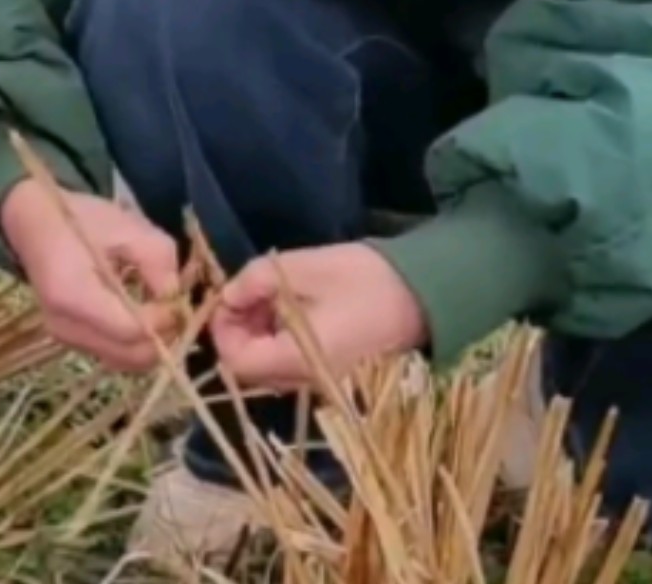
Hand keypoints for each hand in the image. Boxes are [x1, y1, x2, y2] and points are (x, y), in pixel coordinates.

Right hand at [0, 181, 182, 371]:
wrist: (33, 224)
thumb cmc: (80, 220)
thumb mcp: (128, 227)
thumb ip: (159, 261)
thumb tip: (176, 299)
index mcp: (74, 295)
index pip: (132, 331)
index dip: (164, 320)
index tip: (177, 298)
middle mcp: (65, 327)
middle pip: (131, 356)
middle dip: (162, 336)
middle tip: (175, 308)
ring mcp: (65, 338)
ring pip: (125, 361)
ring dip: (151, 343)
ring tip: (159, 310)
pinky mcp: (69, 341)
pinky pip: (113, 354)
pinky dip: (134, 342)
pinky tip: (139, 314)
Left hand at [210, 242, 427, 391]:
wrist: (429, 294)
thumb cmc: (366, 279)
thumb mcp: (302, 268)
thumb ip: (257, 280)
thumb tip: (228, 294)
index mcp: (299, 360)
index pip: (237, 362)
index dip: (222, 330)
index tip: (229, 297)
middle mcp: (308, 382)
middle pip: (251, 369)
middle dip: (239, 330)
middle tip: (248, 292)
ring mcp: (323, 382)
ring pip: (270, 367)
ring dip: (259, 334)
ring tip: (269, 295)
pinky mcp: (336, 373)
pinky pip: (293, 364)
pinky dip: (280, 339)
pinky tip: (291, 308)